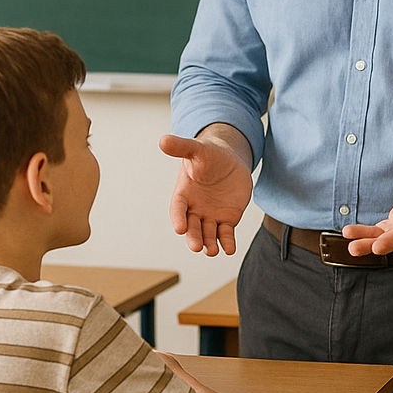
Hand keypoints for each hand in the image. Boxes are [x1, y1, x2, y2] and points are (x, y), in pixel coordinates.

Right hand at [160, 132, 252, 255]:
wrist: (229, 161)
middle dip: (193, 237)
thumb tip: (163, 140)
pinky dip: (227, 243)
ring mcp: (211, 216)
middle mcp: (195, 208)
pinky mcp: (227, 220)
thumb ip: (181, 147)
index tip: (179, 229)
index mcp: (184, 193)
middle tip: (196, 246)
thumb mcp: (197, 149)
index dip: (178, 218)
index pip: (178, 209)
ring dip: (209, 244)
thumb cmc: (209, 155)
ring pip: (208, 234)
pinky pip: (225, 234)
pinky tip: (229, 249)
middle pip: (192, 226)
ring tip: (211, 251)